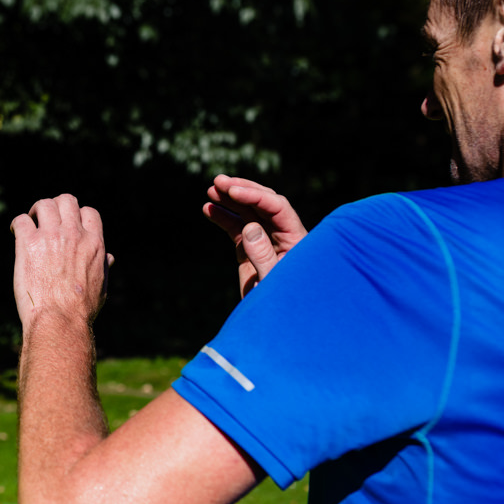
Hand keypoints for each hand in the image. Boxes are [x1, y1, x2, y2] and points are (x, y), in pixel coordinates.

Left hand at [11, 194, 113, 329]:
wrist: (60, 319)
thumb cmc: (81, 309)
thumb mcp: (101, 286)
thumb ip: (103, 266)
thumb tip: (109, 257)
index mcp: (94, 243)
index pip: (88, 212)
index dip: (77, 215)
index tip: (68, 225)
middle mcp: (74, 234)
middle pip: (66, 200)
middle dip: (56, 206)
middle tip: (45, 219)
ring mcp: (51, 236)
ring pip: (44, 204)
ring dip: (36, 211)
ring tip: (30, 222)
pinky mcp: (28, 244)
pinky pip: (21, 220)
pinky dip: (17, 223)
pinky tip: (15, 232)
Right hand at [203, 175, 307, 296]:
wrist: (271, 322)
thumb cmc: (280, 303)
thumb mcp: (271, 281)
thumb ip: (262, 255)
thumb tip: (250, 228)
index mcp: (295, 238)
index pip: (277, 207)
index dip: (255, 196)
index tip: (232, 191)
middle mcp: (282, 235)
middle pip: (263, 203)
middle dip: (241, 190)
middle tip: (219, 181)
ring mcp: (265, 240)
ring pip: (247, 212)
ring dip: (230, 200)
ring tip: (211, 190)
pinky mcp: (250, 249)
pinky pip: (235, 228)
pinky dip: (222, 217)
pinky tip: (207, 209)